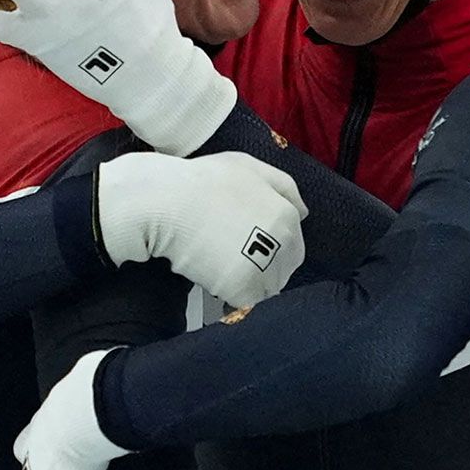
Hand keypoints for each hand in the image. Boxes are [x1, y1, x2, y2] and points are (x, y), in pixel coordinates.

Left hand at [14, 349, 130, 469]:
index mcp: (48, 418)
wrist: (90, 408)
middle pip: (29, 465)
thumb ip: (107, 377)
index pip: (32, 438)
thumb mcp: (100, 376)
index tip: (41, 449)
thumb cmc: (97, 388)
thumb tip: (127, 365)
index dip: (36, 445)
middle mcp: (36, 447)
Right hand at [97, 152, 306, 306]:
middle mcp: (282, 243)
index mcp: (286, 216)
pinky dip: (231, 297)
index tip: (249, 248)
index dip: (271, 249)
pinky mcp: (241, 288)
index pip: (294, 246)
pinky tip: (212, 279)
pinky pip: (245, 302)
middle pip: (284, 270)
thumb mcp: (248, 167)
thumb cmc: (201, 181)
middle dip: (264, 268)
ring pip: (267, 289)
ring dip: (249, 284)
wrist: (166, 202)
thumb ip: (282, 187)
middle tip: (232, 259)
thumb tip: (303, 212)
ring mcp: (264, 267)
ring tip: (220, 267)